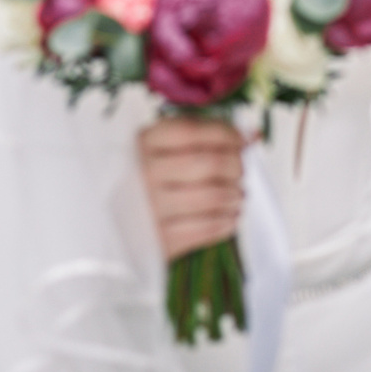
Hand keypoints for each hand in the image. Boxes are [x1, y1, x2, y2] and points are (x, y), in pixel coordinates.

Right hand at [139, 118, 246, 258]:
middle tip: (239, 173)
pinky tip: (228, 217)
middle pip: (210, 163)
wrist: (117, 226)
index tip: (242, 142)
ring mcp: (151, 209)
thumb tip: (253, 134)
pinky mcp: (160, 240)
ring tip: (236, 196)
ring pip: (214, 197)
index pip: (192, 131)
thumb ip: (207, 136)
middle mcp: (143, 174)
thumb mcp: (168, 148)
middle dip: (236, 167)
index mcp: (144, 144)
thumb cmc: (152, 179)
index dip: (226, 134)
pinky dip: (228, 222)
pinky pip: (209, 228)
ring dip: (235, 196)